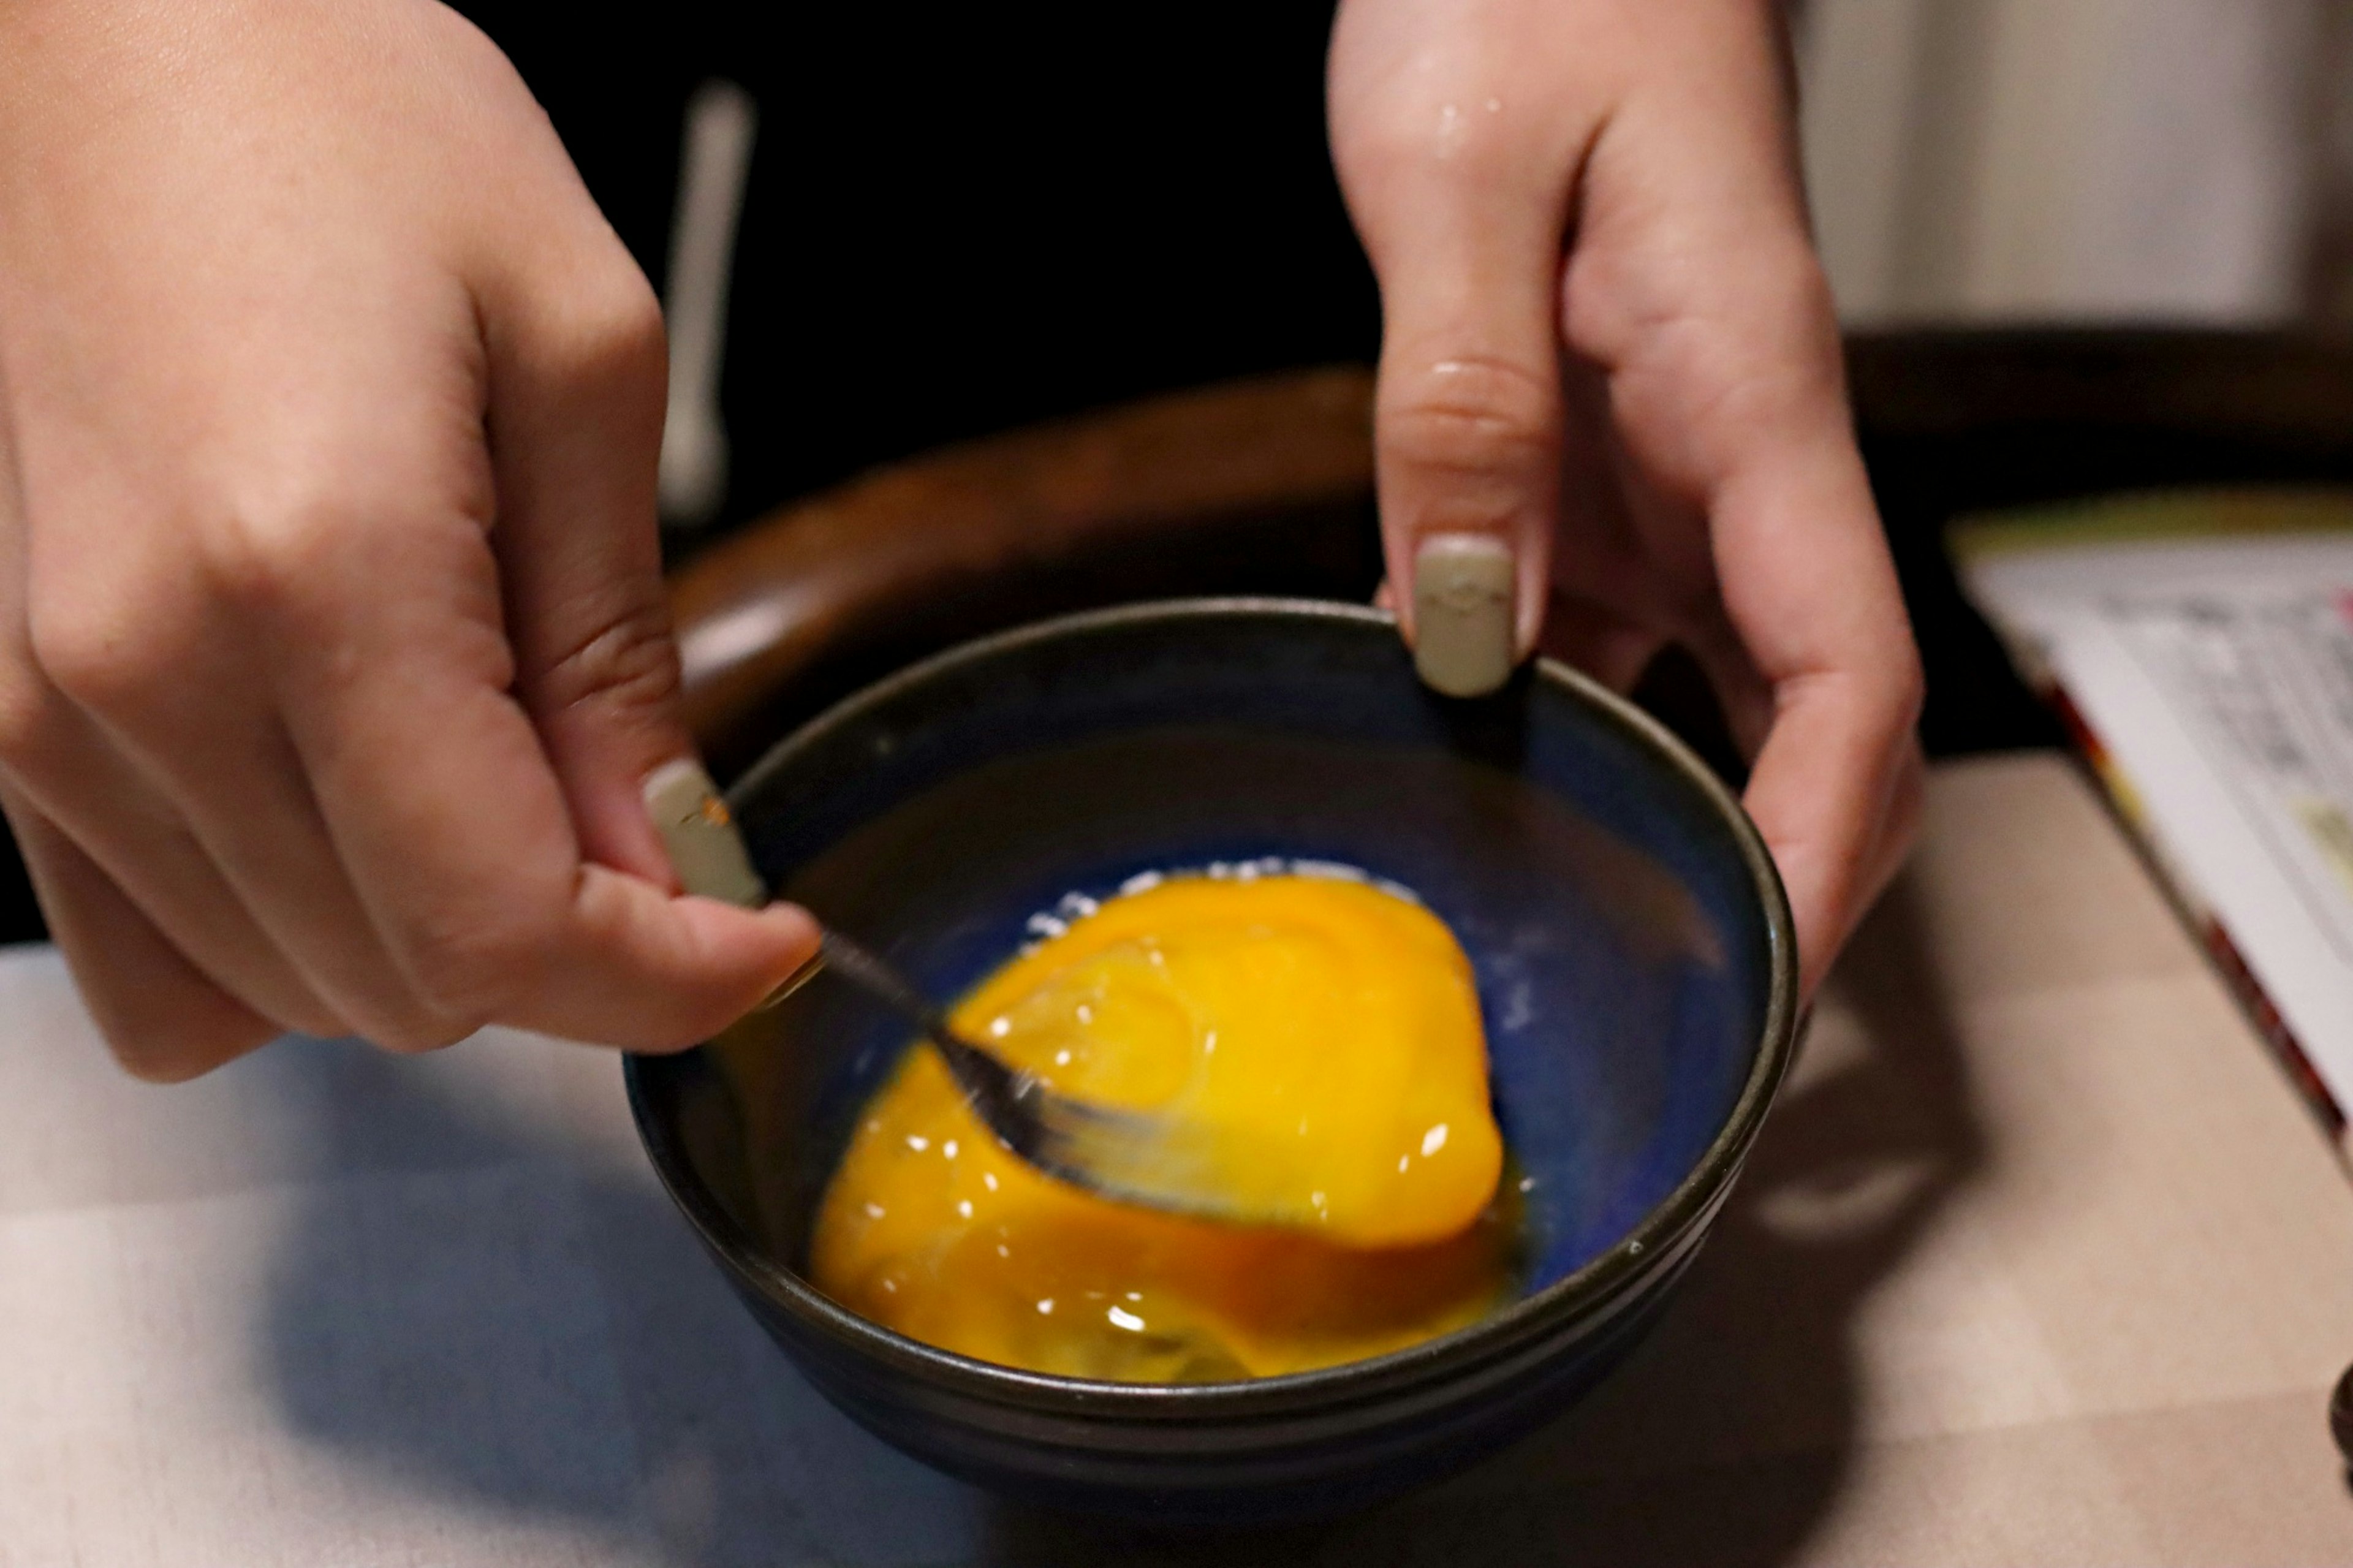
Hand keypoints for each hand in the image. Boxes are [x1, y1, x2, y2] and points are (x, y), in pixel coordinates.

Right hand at [0, 0, 815, 1077]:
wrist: (110, 26)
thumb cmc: (342, 120)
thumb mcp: (576, 357)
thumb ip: (613, 651)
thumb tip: (660, 858)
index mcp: (308, 578)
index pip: (500, 930)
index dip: (665, 982)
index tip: (764, 939)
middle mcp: (136, 678)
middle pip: (402, 982)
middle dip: (579, 949)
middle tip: (669, 830)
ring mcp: (39, 711)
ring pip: (289, 987)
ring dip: (446, 943)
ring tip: (524, 788)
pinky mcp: (4, 711)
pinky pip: (147, 955)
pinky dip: (291, 941)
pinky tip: (373, 830)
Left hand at [1329, 0, 1923, 996]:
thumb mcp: (1459, 182)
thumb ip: (1464, 403)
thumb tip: (1466, 627)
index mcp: (1745, 394)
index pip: (1848, 671)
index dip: (1828, 844)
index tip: (1774, 981)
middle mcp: (1726, 454)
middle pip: (1800, 715)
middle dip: (1763, 875)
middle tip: (1665, 1025)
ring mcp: (1657, 463)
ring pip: (1685, 685)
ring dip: (1638, 811)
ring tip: (1548, 940)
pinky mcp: (1581, 451)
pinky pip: (1578, 617)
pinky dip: (1535, 709)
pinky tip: (1449, 766)